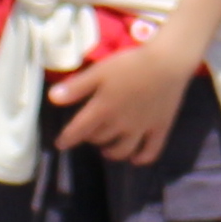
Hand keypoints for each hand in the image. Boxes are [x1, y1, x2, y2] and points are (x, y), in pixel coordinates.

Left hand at [50, 38, 196, 166]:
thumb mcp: (99, 71)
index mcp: (103, 109)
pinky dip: (141, 158)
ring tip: (107, 149)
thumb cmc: (131, 64)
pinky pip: (151, 151)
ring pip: (122, 150)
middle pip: (100, 138)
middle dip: (91, 137)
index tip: (60, 143)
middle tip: (89, 132)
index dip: (67, 139)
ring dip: (111, 152)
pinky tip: (135, 158)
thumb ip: (77, 87)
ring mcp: (142, 129)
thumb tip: (52, 99)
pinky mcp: (160, 129)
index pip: (79, 130)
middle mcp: (120, 124)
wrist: (168, 62)